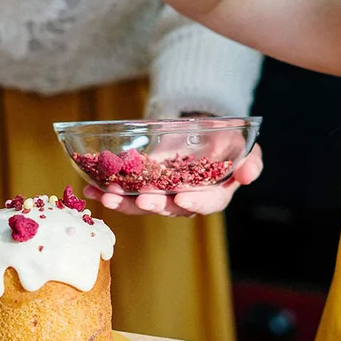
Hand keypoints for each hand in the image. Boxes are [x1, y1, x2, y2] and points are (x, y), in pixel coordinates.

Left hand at [84, 143, 262, 216]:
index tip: (181, 197)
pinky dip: (108, 192)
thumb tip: (248, 175)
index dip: (195, 201)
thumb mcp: (241, 145)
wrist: (198, 132)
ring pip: (141, 205)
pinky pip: (125, 194)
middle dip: (152, 204)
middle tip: (141, 199)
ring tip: (106, 195)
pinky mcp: (141, 188)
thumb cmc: (223, 141)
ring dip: (123, 202)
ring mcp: (160, 196)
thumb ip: (250, 160)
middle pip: (168, 208)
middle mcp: (184, 200)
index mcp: (212, 195)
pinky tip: (91, 189)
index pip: (206, 203)